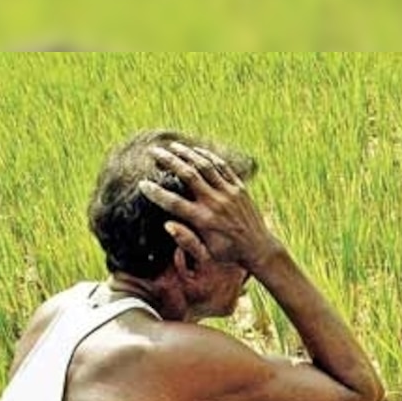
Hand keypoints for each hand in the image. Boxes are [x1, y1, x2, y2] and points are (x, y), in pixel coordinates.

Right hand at [138, 143, 276, 271]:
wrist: (259, 248)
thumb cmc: (228, 253)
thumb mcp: (206, 254)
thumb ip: (186, 241)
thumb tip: (167, 225)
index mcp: (204, 220)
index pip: (174, 203)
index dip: (156, 193)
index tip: (142, 184)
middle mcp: (215, 203)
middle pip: (188, 175)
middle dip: (168, 160)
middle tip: (152, 152)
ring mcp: (229, 193)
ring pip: (205, 166)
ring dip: (186, 153)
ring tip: (171, 146)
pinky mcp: (239, 188)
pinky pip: (222, 167)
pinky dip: (208, 157)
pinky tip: (195, 151)